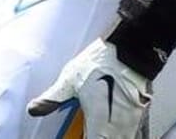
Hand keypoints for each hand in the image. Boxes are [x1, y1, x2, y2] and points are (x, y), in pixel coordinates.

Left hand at [27, 39, 151, 138]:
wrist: (131, 47)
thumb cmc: (104, 61)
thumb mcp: (70, 80)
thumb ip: (52, 98)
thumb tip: (34, 109)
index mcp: (99, 122)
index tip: (78, 136)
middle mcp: (118, 126)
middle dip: (96, 138)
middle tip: (86, 131)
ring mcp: (132, 121)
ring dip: (108, 136)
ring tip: (97, 129)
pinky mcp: (140, 113)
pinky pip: (132, 132)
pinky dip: (120, 133)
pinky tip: (113, 127)